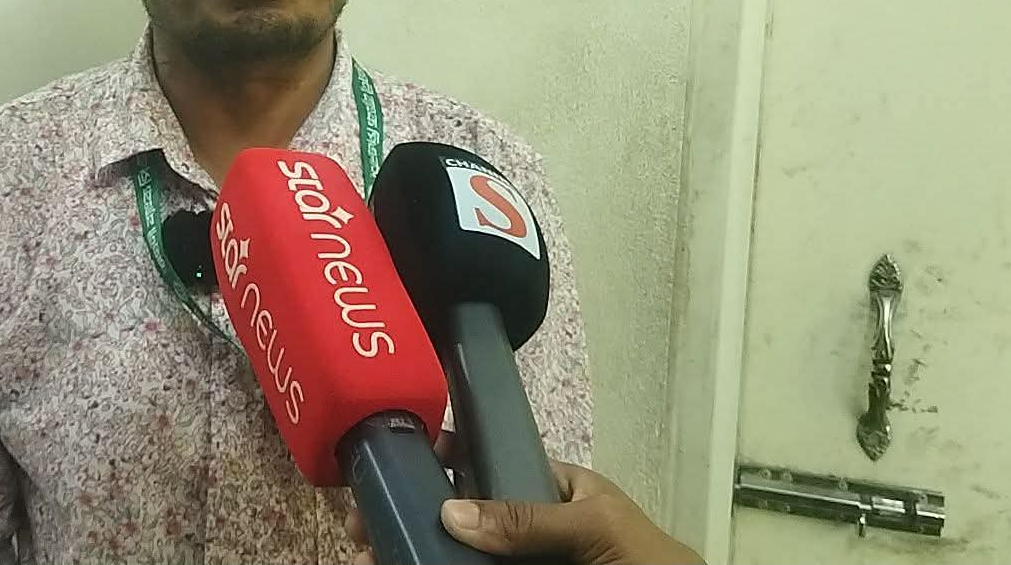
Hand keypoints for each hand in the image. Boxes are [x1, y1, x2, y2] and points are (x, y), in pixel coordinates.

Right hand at [348, 461, 703, 564]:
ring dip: (407, 549)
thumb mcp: (595, 529)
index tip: (394, 457)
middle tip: (362, 521)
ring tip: (364, 553)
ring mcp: (517, 562)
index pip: (490, 461)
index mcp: (553, 491)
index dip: (441, 456)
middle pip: (457, 513)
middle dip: (408, 511)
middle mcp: (527, 528)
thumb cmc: (649, 563)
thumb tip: (452, 510)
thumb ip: (531, 519)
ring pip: (453, 552)